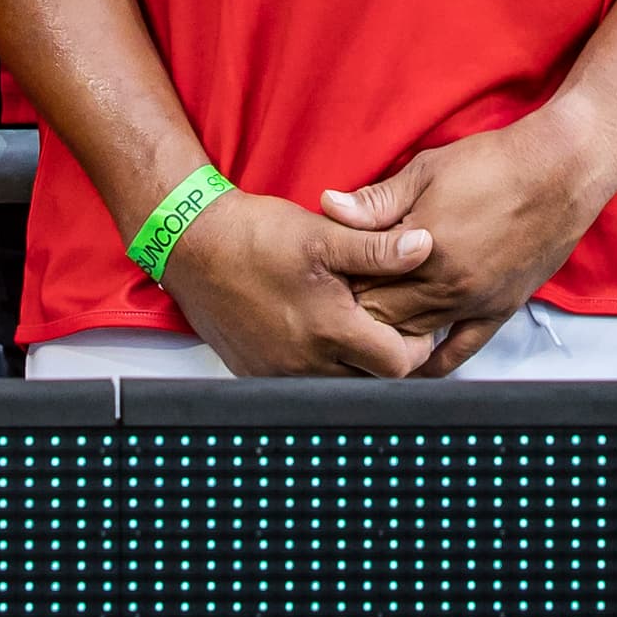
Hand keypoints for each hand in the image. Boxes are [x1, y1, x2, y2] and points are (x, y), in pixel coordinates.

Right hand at [152, 183, 438, 376]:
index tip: (413, 322)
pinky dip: (318, 363)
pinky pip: (302, 381)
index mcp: (329, 330)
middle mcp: (304, 362)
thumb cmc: (254, 236)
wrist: (191, 244)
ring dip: (351, 361)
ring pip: (337, 383)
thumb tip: (425, 246)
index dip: (415, 345)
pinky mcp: (255, 371)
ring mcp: (277, 372)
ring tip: (352, 324)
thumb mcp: (322, 233)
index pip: (397, 365)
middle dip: (385, 355)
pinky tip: (315, 331)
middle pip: (370, 380)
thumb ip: (377, 248)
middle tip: (387, 322)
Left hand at [321, 102, 616, 374]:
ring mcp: (474, 302)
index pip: (364, 280)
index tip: (329, 276)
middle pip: (384, 314)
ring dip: (390, 332)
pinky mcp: (499, 310)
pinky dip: (434, 362)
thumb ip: (377, 200)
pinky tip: (415, 365)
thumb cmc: (493, 163)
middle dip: (360, 307)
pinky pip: (461, 350)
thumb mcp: (426, 171)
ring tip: (366, 329)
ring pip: (415, 334)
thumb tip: (328, 206)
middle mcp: (447, 284)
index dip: (342, 279)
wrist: (559, 171)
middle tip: (340, 304)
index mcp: (421, 248)